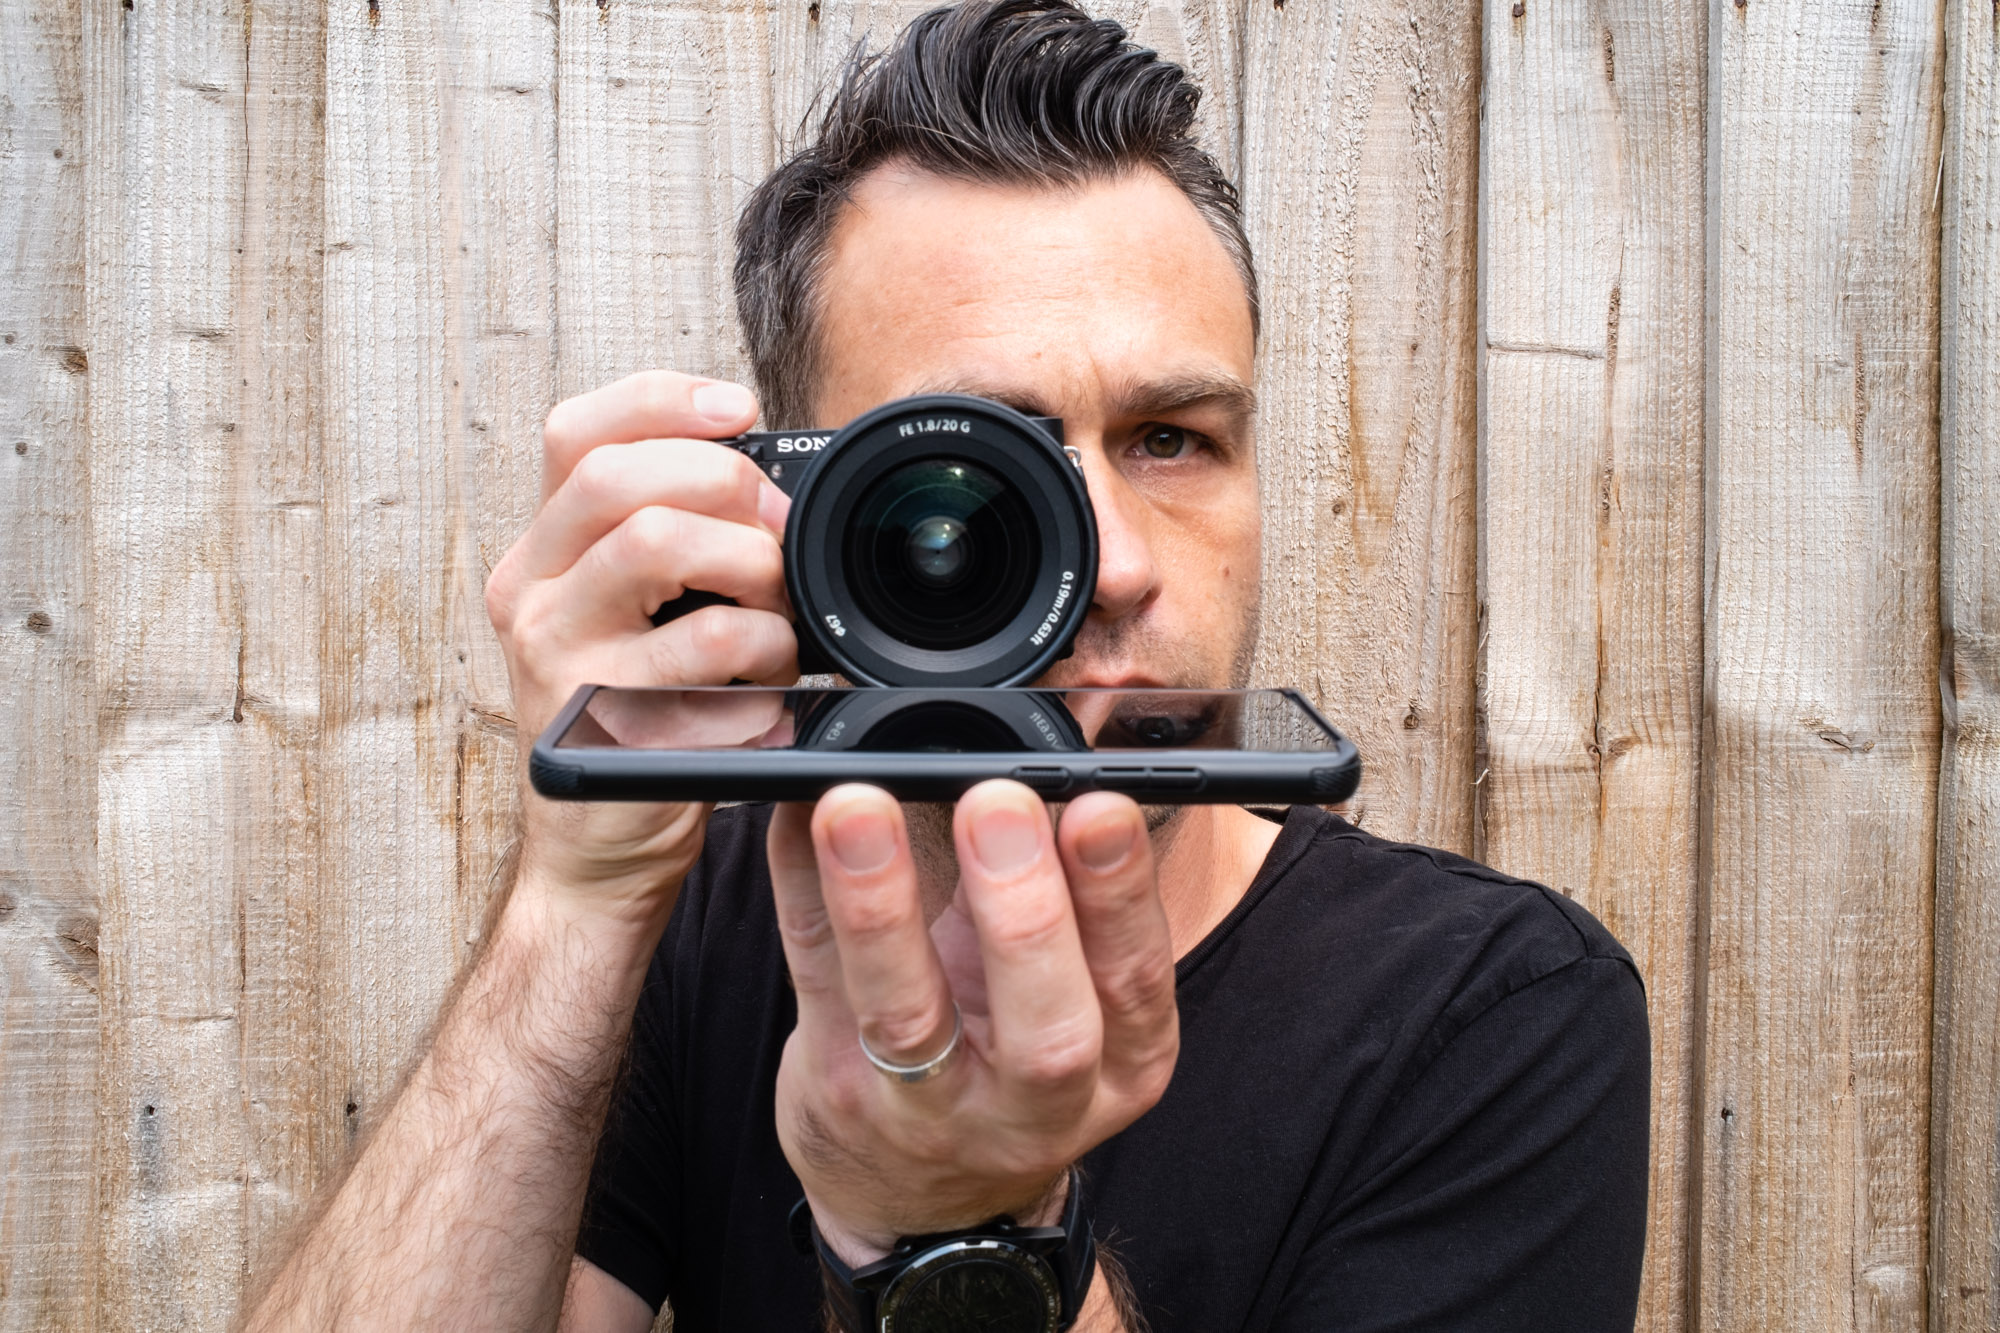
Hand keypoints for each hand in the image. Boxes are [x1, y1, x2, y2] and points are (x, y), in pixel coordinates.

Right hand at [485, 371, 795, 924]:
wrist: (599, 855)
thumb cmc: (641, 721)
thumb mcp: (640, 619)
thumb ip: (674, 546)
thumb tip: (768, 482)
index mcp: (543, 554)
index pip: (576, 433)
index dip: (662, 401)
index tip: (740, 408)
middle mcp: (530, 593)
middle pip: (614, 477)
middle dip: (721, 481)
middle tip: (777, 528)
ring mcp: (556, 656)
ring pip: (653, 544)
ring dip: (748, 566)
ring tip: (778, 617)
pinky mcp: (600, 717)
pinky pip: (702, 650)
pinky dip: (764, 653)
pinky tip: (774, 685)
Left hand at [766, 780, 1179, 1261]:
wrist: (916, 1194)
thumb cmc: (1005, 1060)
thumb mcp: (1078, 1000)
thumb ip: (1070, 898)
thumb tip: (1046, 763)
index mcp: (1121, 1062)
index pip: (1135, 979)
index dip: (1120, 894)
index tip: (1098, 804)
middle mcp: (1037, 1104)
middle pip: (1043, 1027)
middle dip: (1023, 906)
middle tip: (995, 802)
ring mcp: (927, 1112)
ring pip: (907, 1018)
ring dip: (881, 904)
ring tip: (858, 809)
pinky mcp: (836, 1095)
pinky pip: (812, 976)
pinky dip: (800, 887)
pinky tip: (796, 819)